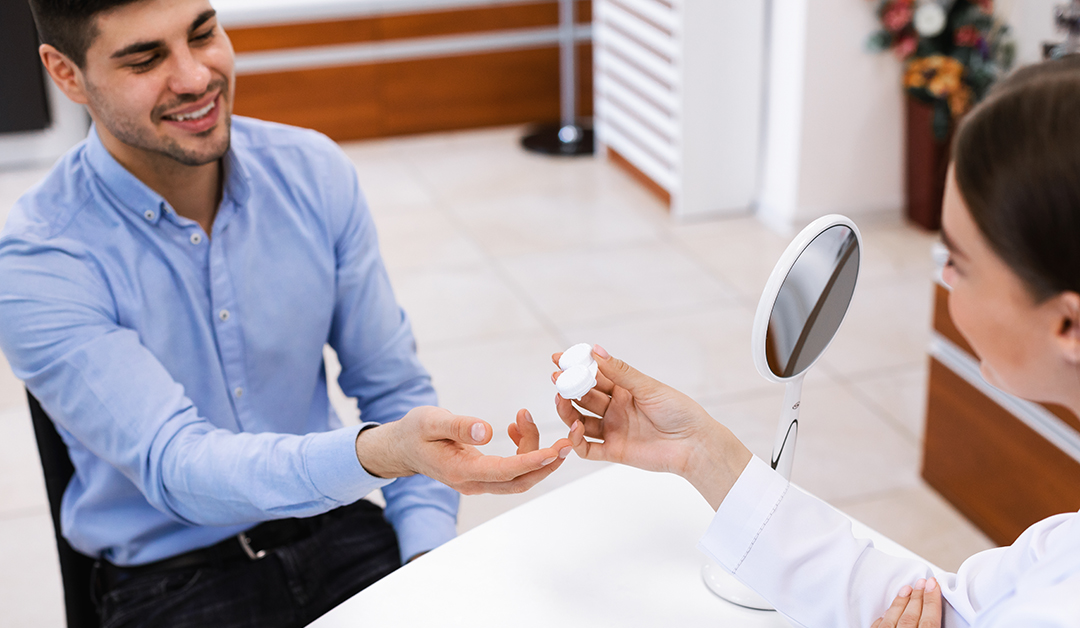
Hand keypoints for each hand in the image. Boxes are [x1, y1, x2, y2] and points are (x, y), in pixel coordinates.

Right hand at [355, 406, 570, 494]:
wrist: (401, 447)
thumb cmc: (414, 432)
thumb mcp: (430, 421)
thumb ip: (458, 426)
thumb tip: (487, 430)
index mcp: (461, 471)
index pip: (506, 471)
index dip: (533, 461)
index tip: (557, 449)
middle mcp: (474, 482)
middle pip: (521, 481)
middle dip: (548, 462)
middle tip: (568, 438)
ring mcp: (479, 481)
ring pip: (519, 474)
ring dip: (532, 448)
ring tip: (523, 416)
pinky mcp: (484, 473)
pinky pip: (512, 467)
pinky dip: (522, 448)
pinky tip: (516, 426)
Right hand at [552, 345, 751, 508]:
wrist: (694, 444)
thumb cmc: (678, 411)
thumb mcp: (648, 387)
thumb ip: (620, 372)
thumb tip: (596, 350)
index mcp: (624, 390)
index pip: (594, 376)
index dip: (576, 368)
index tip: (558, 358)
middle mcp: (615, 409)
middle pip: (584, 397)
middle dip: (568, 387)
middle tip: (556, 379)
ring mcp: (613, 430)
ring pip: (580, 421)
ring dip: (568, 411)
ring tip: (561, 400)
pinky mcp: (613, 451)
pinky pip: (587, 448)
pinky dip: (576, 440)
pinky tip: (575, 428)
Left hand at [871, 578, 941, 627]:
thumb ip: (932, 627)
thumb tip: (936, 617)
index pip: (929, 621)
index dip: (932, 601)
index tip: (933, 584)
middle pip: (910, 616)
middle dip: (917, 597)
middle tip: (922, 582)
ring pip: (892, 618)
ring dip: (900, 602)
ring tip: (907, 588)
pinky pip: (878, 627)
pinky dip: (885, 617)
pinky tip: (887, 611)